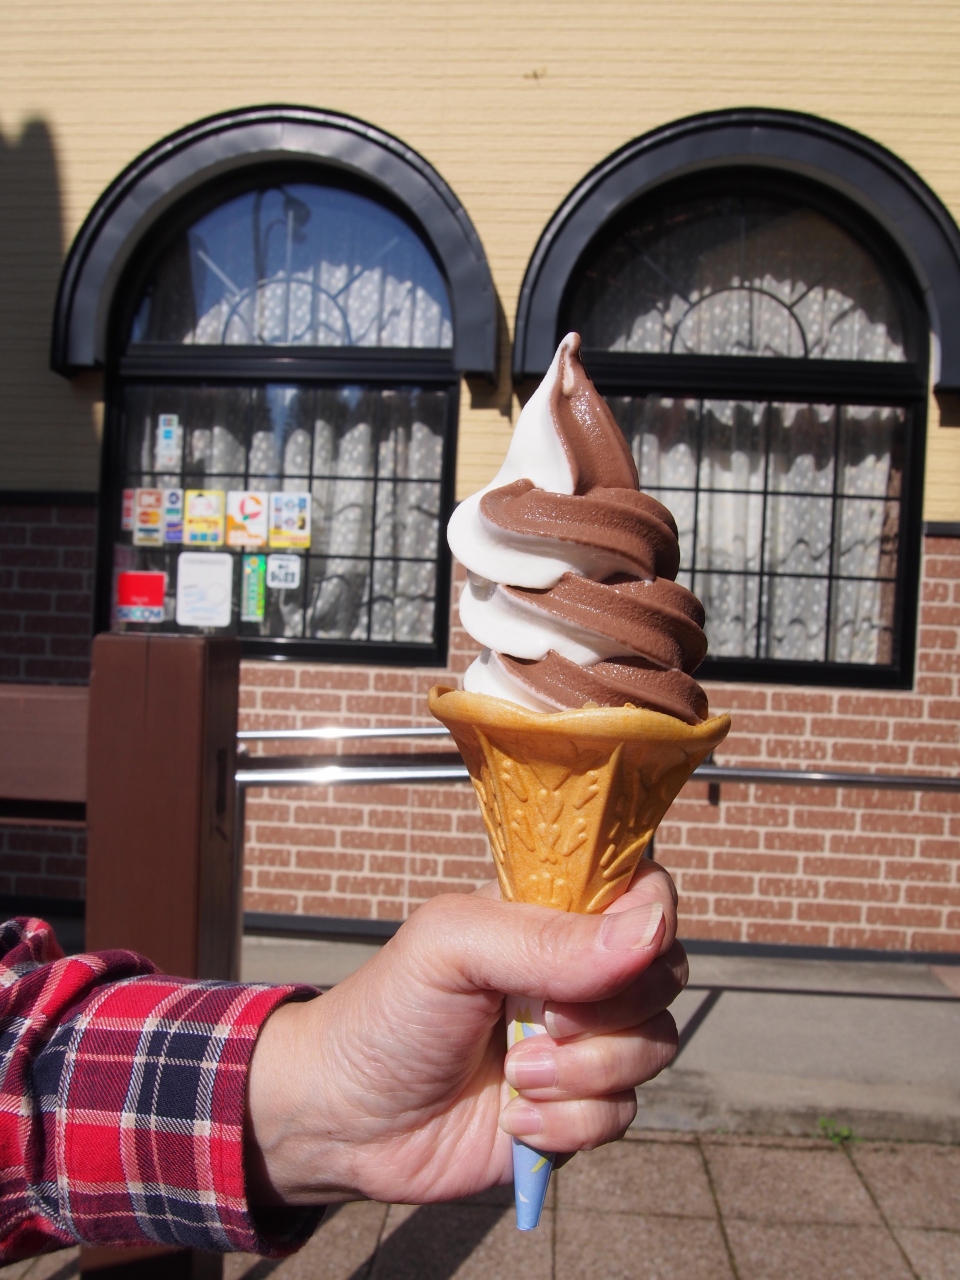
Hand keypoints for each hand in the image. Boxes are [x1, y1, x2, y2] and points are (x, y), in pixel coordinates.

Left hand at [245, 862, 685, 1205]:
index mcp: (550, 915)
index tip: (621, 951)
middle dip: (612, 1010)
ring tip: (519, 1075)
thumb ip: (547, 937)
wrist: (346, 1120)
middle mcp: (577, 974)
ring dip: (587, 1073)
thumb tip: (649, 931)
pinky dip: (570, 1124)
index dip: (651, 917)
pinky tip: (513, 1119)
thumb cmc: (388, 1012)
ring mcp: (582, 1043)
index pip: (644, 890)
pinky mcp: (578, 1109)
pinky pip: (623, 1114)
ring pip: (655, 1047)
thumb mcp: (453, 947)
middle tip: (544, 1021)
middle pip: (664, 973)